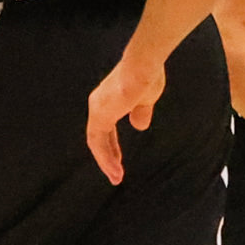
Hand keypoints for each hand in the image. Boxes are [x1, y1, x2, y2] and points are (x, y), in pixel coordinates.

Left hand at [83, 48, 164, 183]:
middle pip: (99, 137)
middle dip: (108, 156)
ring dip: (106, 161)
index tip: (118, 159)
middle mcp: (98, 104)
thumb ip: (141, 113)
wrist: (144, 67)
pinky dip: (106, 157)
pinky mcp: (100, 116)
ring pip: (97, 142)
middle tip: (116, 173)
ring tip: (116, 177)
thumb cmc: (147, 77)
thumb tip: (139, 126)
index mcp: (108, 99)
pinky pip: (98, 142)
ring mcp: (97, 110)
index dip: (112, 145)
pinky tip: (115, 169)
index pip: (106, 128)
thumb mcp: (147, 99)